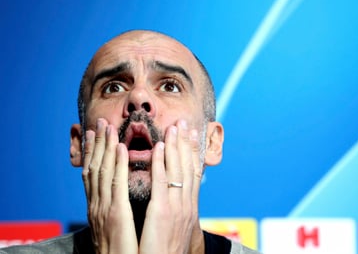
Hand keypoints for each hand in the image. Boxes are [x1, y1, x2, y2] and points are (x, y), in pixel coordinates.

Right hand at [82, 118, 136, 253]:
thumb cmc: (120, 251)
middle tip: (100, 122)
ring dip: (105, 147)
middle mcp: (97, 205)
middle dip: (97, 144)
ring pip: (103, 171)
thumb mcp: (113, 226)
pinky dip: (118, 165)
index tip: (94, 134)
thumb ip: (113, 208)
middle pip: (95, 168)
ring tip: (108, 127)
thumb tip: (116, 195)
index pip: (93, 175)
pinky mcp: (116, 215)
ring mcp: (104, 209)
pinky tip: (120, 148)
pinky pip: (117, 185)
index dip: (92, 153)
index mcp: (98, 207)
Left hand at [139, 119, 203, 253]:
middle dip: (186, 143)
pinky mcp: (162, 212)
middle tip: (184, 123)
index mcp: (189, 209)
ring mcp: (176, 207)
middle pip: (188, 168)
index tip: (192, 135)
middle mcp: (186, 205)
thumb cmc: (166, 253)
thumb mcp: (176, 229)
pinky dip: (161, 163)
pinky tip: (159, 147)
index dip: (193, 153)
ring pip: (178, 170)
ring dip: (175, 146)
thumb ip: (176, 212)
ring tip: (174, 127)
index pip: (193, 174)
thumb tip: (174, 201)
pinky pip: (162, 182)